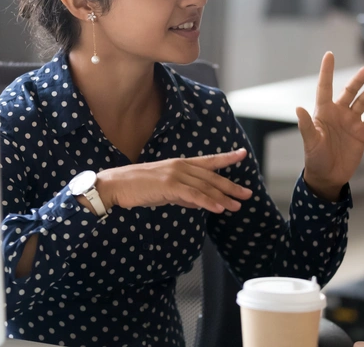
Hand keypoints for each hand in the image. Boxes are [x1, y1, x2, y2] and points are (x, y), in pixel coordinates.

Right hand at [94, 149, 252, 212]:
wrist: (116, 185)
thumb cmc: (138, 187)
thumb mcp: (165, 189)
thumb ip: (183, 194)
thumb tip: (199, 202)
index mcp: (180, 164)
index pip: (209, 161)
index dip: (227, 158)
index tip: (242, 154)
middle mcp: (181, 166)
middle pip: (211, 177)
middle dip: (231, 186)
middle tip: (247, 194)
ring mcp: (175, 174)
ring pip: (205, 187)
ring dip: (222, 198)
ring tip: (236, 206)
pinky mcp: (168, 185)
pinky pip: (193, 195)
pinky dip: (207, 202)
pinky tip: (218, 208)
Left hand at [296, 52, 363, 199]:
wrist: (328, 176)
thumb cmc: (315, 158)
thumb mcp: (310, 142)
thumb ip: (306, 125)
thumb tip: (299, 108)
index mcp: (323, 112)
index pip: (325, 87)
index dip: (327, 71)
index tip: (329, 54)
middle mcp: (338, 113)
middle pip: (349, 92)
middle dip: (358, 80)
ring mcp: (351, 122)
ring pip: (362, 102)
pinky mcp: (362, 133)